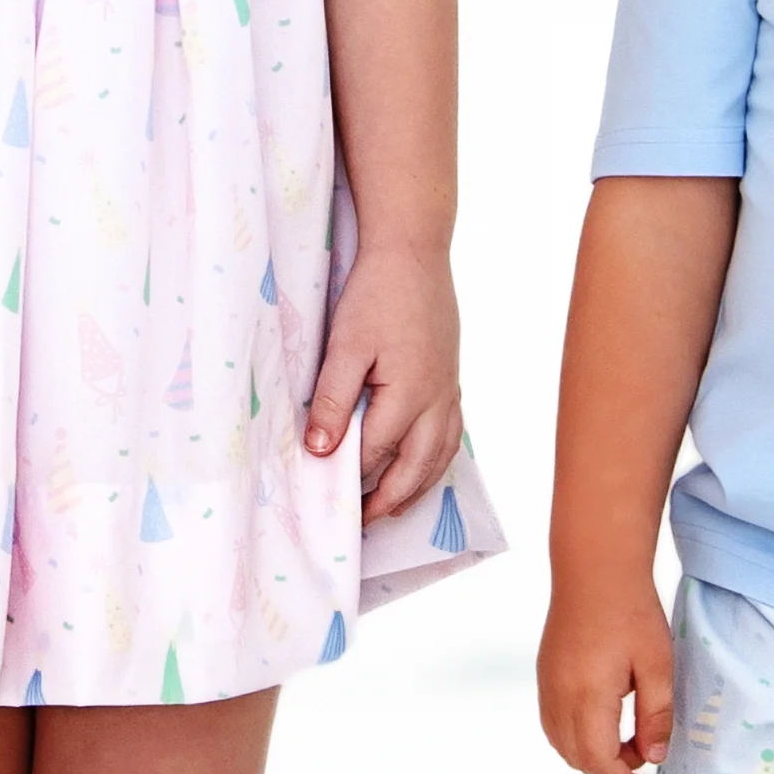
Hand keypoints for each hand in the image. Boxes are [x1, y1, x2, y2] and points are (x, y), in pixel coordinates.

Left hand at [302, 240, 462, 524]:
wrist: (414, 251)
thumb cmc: (376, 294)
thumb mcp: (344, 345)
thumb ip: (331, 399)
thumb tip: (320, 450)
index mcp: (409, 395)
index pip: (375, 452)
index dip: (350, 479)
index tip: (328, 502)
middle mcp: (437, 400)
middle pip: (415, 468)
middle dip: (388, 499)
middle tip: (361, 522)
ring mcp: (449, 390)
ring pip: (439, 456)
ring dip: (416, 487)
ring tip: (391, 507)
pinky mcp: (452, 378)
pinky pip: (450, 434)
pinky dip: (435, 460)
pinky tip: (421, 465)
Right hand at [539, 582, 673, 773]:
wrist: (594, 569)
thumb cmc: (631, 612)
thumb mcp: (658, 666)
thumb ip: (657, 715)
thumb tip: (655, 756)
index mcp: (588, 696)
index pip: (599, 761)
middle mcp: (559, 696)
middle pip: (578, 758)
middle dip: (611, 770)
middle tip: (646, 753)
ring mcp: (547, 685)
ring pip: (561, 743)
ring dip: (592, 755)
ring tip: (627, 739)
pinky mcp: (544, 674)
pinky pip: (553, 723)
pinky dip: (575, 737)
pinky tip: (601, 722)